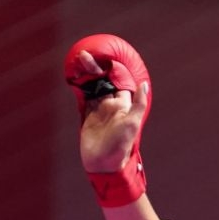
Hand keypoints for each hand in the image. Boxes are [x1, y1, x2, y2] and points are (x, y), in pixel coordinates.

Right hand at [75, 49, 151, 172]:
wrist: (103, 164)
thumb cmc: (121, 144)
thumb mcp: (132, 123)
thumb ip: (138, 103)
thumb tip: (144, 83)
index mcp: (123, 105)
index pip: (118, 82)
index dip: (113, 70)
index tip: (106, 58)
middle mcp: (110, 105)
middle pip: (103, 81)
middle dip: (95, 68)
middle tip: (85, 55)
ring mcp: (98, 110)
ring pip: (92, 87)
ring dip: (86, 75)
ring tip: (79, 61)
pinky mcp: (87, 116)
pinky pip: (83, 98)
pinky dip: (79, 87)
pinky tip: (74, 77)